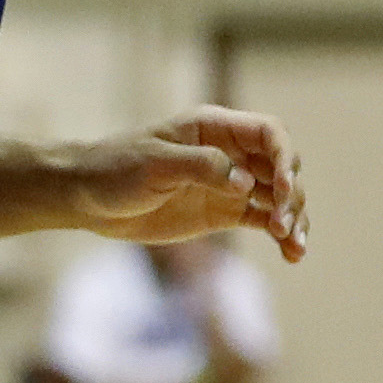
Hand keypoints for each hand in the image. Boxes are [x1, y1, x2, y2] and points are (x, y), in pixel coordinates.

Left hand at [61, 109, 306, 259]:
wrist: (87, 198)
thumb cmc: (114, 169)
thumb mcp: (153, 164)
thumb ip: (201, 167)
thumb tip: (245, 182)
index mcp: (214, 128)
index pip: (269, 133)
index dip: (284, 157)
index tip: (280, 189)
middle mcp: (230, 153)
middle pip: (282, 166)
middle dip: (291, 194)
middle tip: (281, 224)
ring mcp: (230, 184)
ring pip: (280, 196)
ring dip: (294, 218)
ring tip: (293, 247)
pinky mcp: (225, 212)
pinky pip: (264, 220)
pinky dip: (282, 235)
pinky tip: (292, 254)